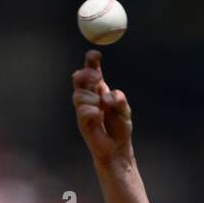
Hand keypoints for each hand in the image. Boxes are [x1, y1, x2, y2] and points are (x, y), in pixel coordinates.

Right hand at [72, 49, 132, 166]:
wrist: (118, 148)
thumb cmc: (120, 127)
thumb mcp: (125, 109)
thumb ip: (119, 100)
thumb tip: (106, 96)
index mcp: (98, 89)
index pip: (91, 70)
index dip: (91, 61)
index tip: (95, 54)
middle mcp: (88, 97)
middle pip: (78, 78)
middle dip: (86, 74)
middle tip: (98, 78)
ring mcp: (83, 109)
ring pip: (79, 95)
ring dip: (93, 99)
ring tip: (103, 110)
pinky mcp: (82, 123)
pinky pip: (84, 111)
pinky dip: (94, 112)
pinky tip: (100, 118)